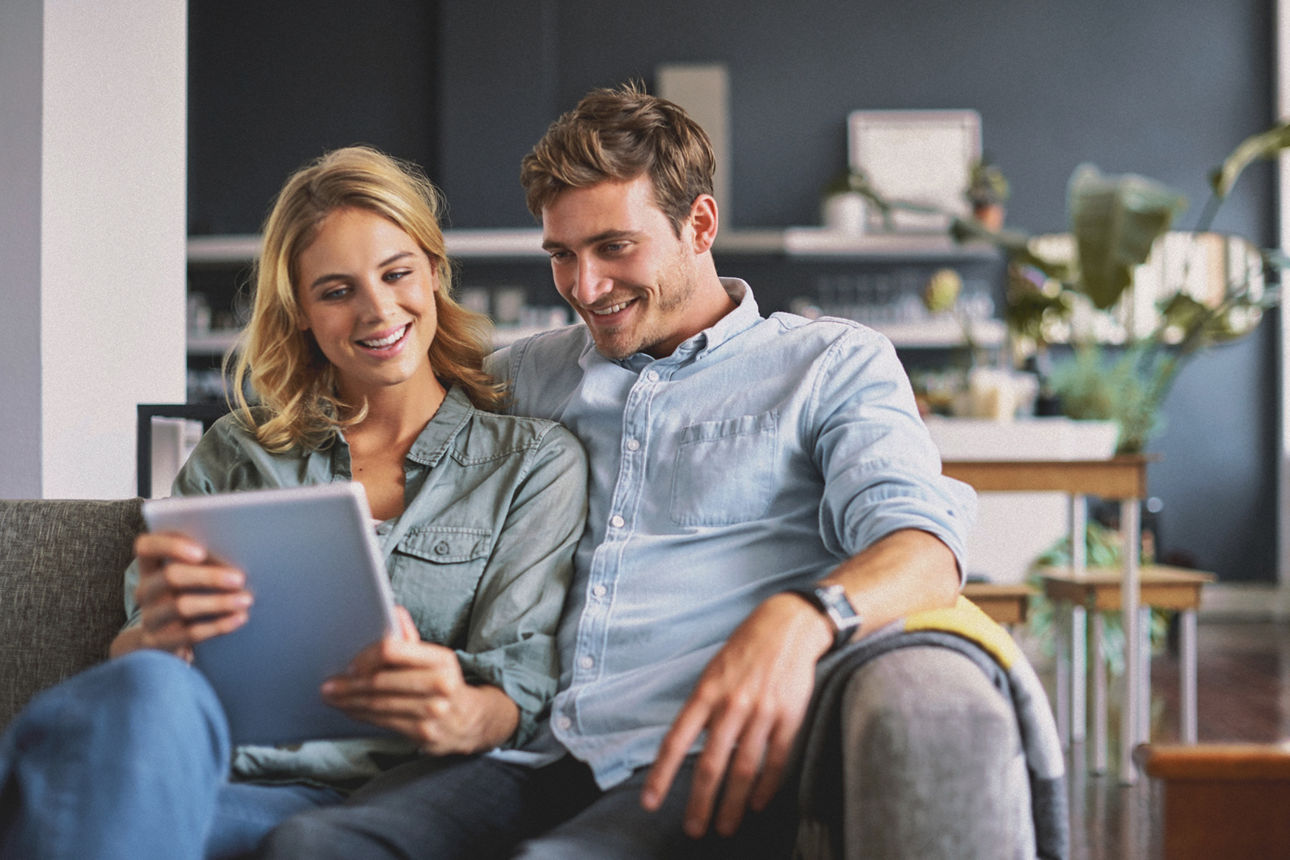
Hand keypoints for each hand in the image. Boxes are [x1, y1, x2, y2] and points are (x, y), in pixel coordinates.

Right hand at [129, 531, 252, 658]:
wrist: (163, 640)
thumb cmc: (185, 596)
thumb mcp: (186, 578)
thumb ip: (203, 562)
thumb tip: (240, 553)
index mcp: (150, 567)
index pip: (146, 547)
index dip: (170, 545)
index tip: (201, 551)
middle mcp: (145, 590)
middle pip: (171, 576)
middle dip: (208, 576)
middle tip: (240, 578)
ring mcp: (150, 617)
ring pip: (182, 606)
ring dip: (219, 602)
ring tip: (246, 600)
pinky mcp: (160, 641)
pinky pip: (191, 633)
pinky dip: (219, 625)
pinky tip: (240, 618)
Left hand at [321, 606, 518, 753]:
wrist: (470, 720)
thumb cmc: (444, 682)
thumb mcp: (434, 658)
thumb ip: (410, 638)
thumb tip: (393, 611)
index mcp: (441, 659)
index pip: (394, 650)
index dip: (368, 656)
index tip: (349, 662)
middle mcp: (441, 685)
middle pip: (382, 682)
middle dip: (350, 684)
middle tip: (328, 686)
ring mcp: (434, 712)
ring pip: (379, 705)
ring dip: (350, 702)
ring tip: (333, 698)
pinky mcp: (425, 734)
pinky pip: (384, 722)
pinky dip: (363, 716)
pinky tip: (351, 710)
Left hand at [640, 593, 832, 838]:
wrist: (788, 626)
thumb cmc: (745, 650)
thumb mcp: (712, 672)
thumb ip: (702, 709)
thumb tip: (688, 746)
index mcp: (706, 693)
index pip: (677, 741)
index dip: (662, 774)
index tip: (649, 802)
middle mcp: (731, 705)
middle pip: (712, 764)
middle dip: (700, 803)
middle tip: (693, 829)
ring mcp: (762, 712)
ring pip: (744, 769)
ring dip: (732, 804)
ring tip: (725, 827)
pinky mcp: (790, 717)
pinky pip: (777, 760)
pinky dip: (767, 787)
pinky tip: (757, 804)